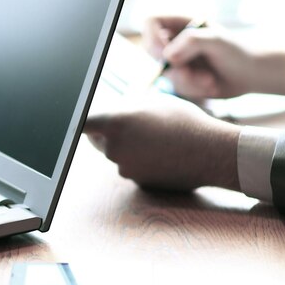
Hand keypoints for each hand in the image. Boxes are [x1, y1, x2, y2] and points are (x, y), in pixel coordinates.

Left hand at [84, 95, 240, 191]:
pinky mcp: (136, 181)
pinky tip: (161, 152)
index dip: (75, 122)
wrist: (212, 153)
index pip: (80, 123)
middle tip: (130, 123)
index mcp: (114, 124)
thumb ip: (123, 107)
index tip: (72, 121)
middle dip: (106, 132)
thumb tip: (107, 112)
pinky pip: (130, 167)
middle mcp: (113, 148)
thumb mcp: (152, 103)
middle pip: (97, 139)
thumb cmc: (183, 121)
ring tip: (155, 136)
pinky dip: (139, 160)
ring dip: (126, 146)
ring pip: (115, 154)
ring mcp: (124, 167)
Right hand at [143, 16, 284, 98]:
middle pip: (153, 51)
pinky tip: (210, 85)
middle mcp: (175, 40)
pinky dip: (192, 89)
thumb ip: (192, 42)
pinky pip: (174, 86)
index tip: (165, 54)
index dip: (152, 38)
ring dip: (187, 81)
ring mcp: (176, 59)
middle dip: (173, 67)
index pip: (151, 22)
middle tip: (190, 72)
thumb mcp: (217, 41)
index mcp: (181, 22)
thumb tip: (167, 57)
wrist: (252, 74)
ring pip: (165, 73)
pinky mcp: (180, 77)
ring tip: (209, 81)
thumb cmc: (238, 51)